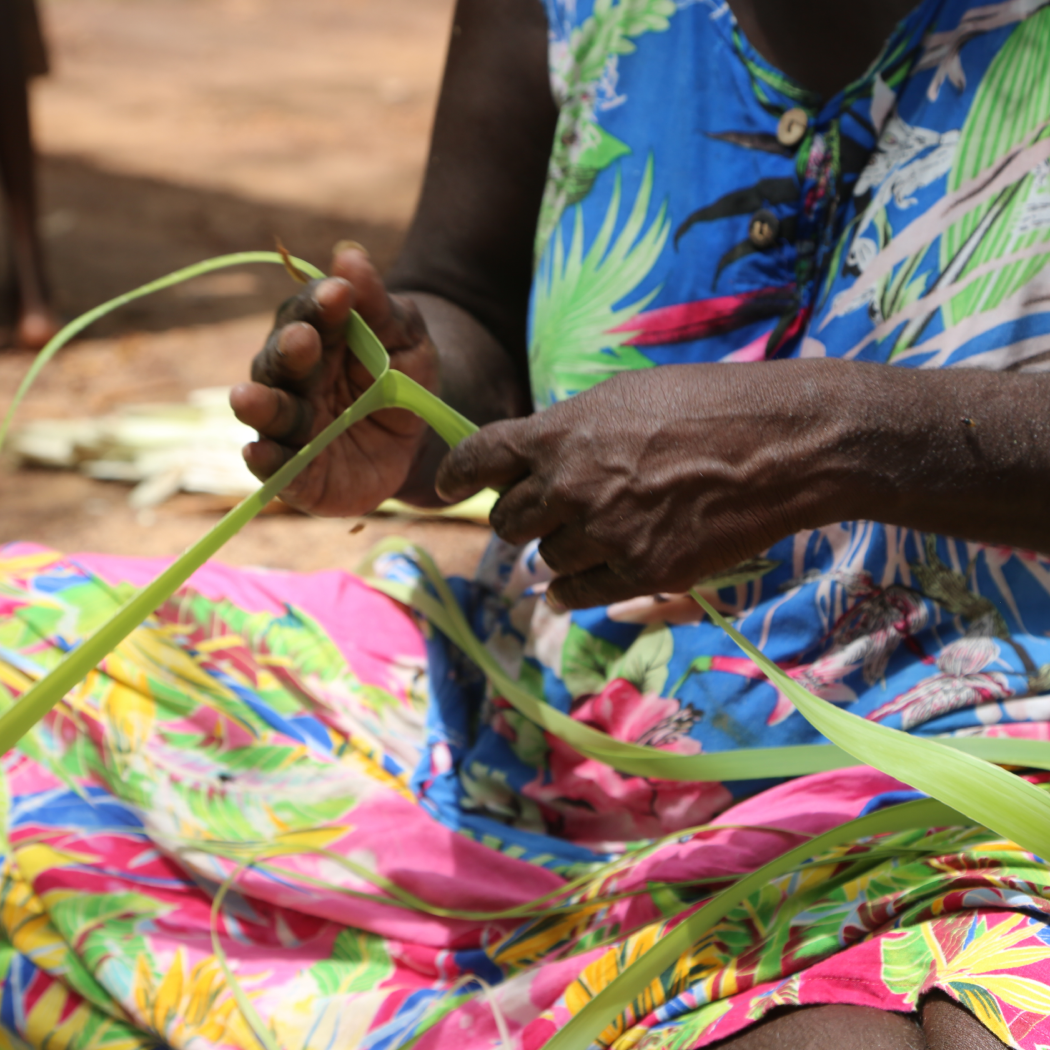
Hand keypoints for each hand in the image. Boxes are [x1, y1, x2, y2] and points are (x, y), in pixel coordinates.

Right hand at [230, 247, 438, 515]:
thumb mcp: (406, 336)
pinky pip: (278, 469)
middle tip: (303, 340)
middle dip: (290, 351)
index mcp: (319, 336)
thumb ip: (379, 304)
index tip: (340, 292)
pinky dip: (265, 462)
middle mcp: (294, 379)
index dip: (321, 304)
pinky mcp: (299, 474)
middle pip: (283, 361)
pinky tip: (255, 453)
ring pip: (270, 413)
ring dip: (259, 406)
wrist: (421, 438)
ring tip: (246, 399)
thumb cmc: (405, 375)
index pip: (310, 314)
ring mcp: (294, 427)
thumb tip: (350, 254)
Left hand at [436, 363, 848, 608]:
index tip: (448, 487)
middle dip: (517, 521)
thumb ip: (573, 431)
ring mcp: (603, 533)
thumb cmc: (712, 403)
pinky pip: (579, 594)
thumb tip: (541, 458)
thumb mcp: (627, 396)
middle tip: (532, 520)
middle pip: (508, 521)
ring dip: (557, 553)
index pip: (479, 456)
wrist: (781, 444)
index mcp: (560, 432)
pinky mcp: (640, 573)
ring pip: (546, 559)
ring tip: (587, 540)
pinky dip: (570, 593)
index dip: (458, 474)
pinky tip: (573, 589)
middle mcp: (569, 485)